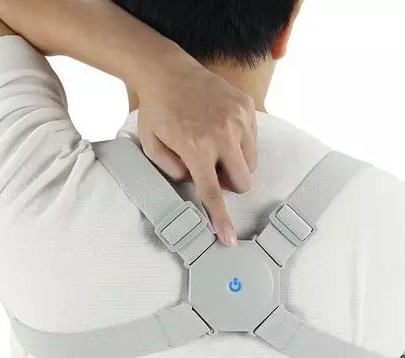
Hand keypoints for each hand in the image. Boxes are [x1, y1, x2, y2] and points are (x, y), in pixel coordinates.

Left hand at [136, 55, 257, 246]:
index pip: (213, 192)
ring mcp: (238, 119)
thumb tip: (194, 180)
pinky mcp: (247, 107)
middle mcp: (222, 134)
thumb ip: (171, 170)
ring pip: (250, 164)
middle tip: (211, 169)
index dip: (221, 219)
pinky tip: (222, 130)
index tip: (229, 239)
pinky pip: (254, 142)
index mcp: (196, 147)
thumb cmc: (158, 110)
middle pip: (243, 182)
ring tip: (215, 146)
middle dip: (229, 184)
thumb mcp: (151, 145)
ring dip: (235, 164)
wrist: (169, 71)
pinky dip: (241, 145)